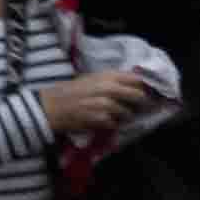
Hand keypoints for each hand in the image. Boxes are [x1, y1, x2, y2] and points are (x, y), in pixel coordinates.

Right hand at [35, 66, 157, 138]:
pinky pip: (116, 124)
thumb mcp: (92, 79)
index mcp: (108, 75)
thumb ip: (113, 81)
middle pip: (138, 96)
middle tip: (139, 108)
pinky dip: (112, 124)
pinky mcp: (101, 119)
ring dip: (125, 117)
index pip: (137, 79)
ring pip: (128, 113)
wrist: (53, 106)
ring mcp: (106, 104)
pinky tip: (104, 122)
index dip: (144, 87)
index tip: (145, 93)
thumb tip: (135, 86)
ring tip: (116, 116)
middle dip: (141, 104)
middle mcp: (109, 88)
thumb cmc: (71, 91)